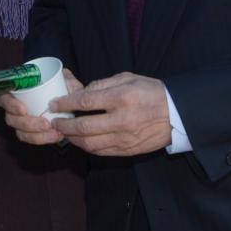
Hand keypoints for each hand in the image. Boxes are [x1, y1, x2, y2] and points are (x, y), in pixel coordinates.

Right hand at [0, 67, 82, 145]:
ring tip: (55, 133)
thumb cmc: (66, 89)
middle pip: (11, 118)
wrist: (74, 105)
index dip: (10, 105)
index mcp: (18, 90)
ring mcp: (21, 121)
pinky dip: (43, 139)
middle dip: (28, 124)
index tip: (23, 110)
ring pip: (20, 132)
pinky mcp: (30, 132)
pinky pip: (31, 139)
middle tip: (46, 124)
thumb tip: (64, 80)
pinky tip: (56, 136)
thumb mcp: (68, 81)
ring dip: (37, 135)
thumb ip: (67, 80)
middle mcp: (16, 106)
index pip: (4, 97)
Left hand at [50, 71, 170, 156]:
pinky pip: (101, 152)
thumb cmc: (151, 92)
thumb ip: (103, 85)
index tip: (54, 104)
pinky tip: (80, 140)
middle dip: (64, 124)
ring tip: (64, 132)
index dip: (65, 103)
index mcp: (121, 97)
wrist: (177, 114)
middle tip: (54, 121)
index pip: (85, 101)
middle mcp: (122, 119)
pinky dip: (86, 147)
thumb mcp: (128, 78)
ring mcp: (125, 138)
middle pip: (83, 126)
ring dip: (72, 138)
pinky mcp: (128, 150)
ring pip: (89, 143)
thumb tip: (80, 93)